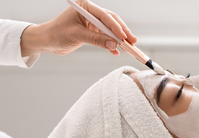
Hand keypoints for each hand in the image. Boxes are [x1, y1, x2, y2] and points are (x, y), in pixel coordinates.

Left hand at [20, 0, 136, 56]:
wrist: (47, 41)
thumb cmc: (57, 33)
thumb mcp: (77, 36)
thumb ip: (96, 40)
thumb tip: (114, 45)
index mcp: (86, 7)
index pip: (105, 16)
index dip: (116, 27)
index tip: (123, 36)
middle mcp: (91, 13)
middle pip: (112, 22)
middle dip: (122, 32)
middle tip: (132, 41)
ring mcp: (93, 22)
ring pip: (111, 30)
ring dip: (119, 40)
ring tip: (128, 47)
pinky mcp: (93, 32)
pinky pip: (106, 38)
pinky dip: (111, 45)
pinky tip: (116, 52)